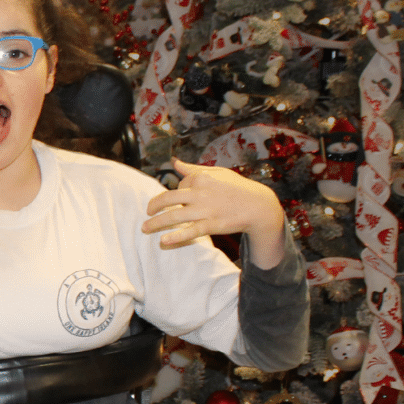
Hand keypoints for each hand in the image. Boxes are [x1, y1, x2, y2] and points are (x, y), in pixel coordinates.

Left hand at [142, 159, 285, 268]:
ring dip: (157, 223)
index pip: (178, 187)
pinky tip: (163, 241)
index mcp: (200, 178)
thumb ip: (193, 168)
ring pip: (174, 216)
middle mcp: (200, 192)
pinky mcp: (211, 225)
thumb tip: (175, 162)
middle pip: (168, 199)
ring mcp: (205, 210)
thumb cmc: (237, 188)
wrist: (258, 206)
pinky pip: (190, 231)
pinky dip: (176, 237)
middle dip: (154, 207)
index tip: (176, 202)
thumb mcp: (216, 172)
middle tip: (147, 213)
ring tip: (145, 228)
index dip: (175, 196)